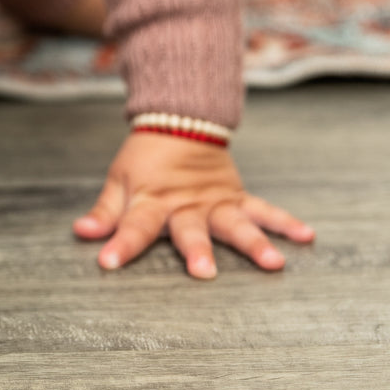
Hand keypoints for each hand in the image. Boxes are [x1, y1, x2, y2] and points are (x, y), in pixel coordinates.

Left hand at [73, 131, 314, 278]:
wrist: (180, 118)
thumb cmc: (146, 158)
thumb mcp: (119, 181)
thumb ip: (105, 212)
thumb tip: (82, 233)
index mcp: (152, 201)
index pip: (133, 225)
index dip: (120, 243)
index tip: (108, 262)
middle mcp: (186, 204)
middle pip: (190, 229)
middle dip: (197, 250)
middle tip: (204, 272)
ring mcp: (215, 200)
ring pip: (236, 223)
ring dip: (254, 242)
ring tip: (273, 263)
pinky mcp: (237, 196)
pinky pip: (264, 209)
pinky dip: (286, 221)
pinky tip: (306, 235)